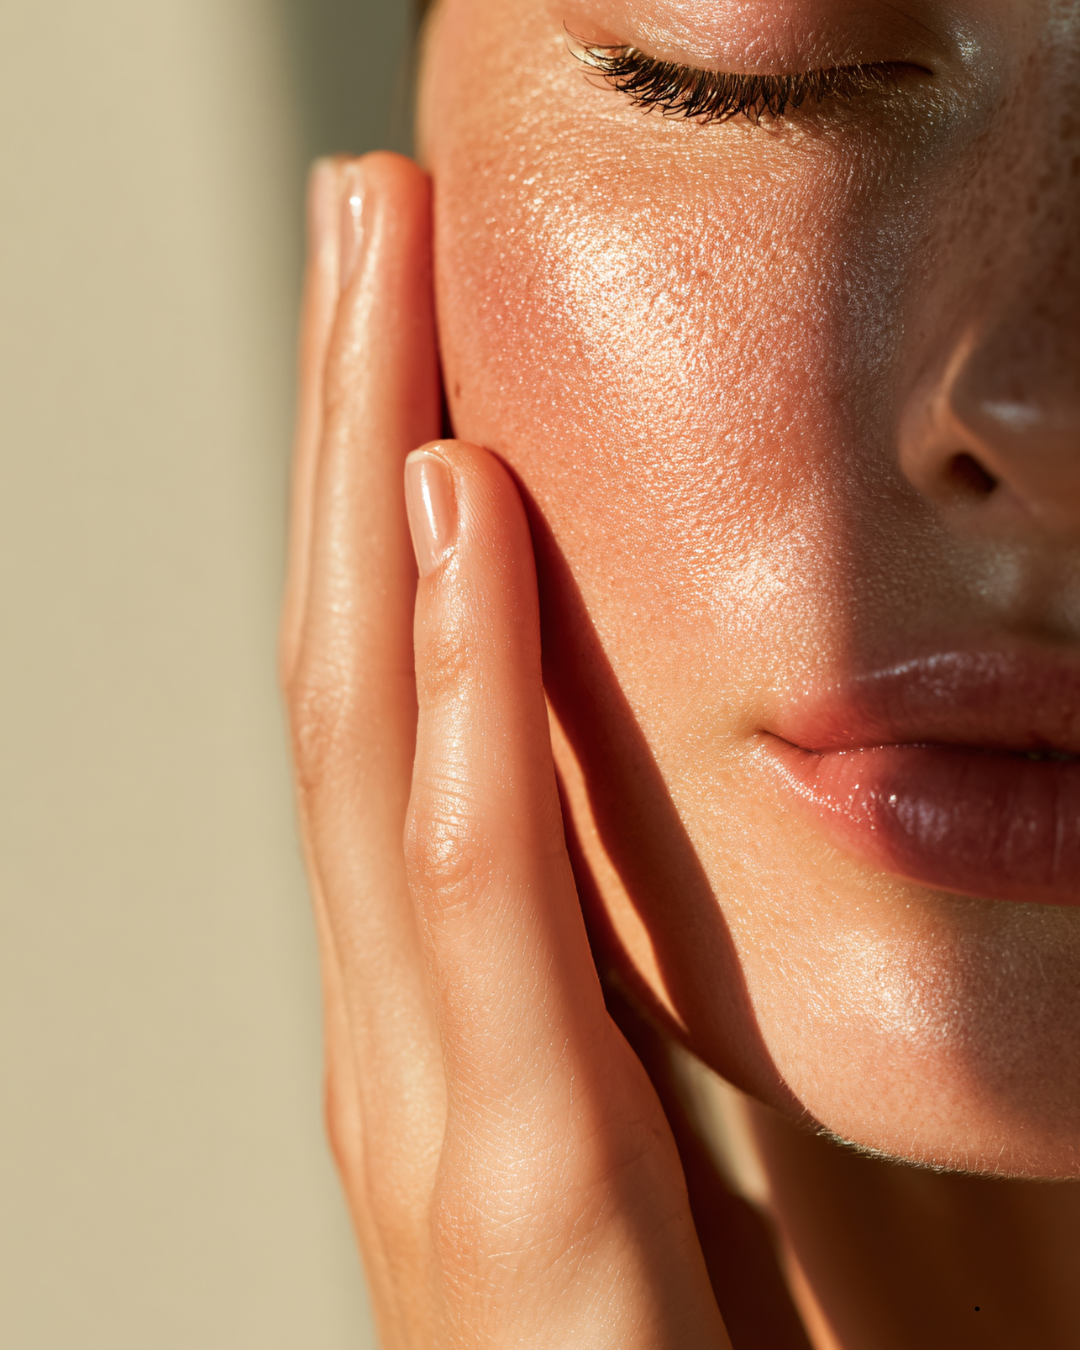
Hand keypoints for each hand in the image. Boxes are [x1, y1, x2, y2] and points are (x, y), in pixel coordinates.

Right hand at [280, 151, 731, 1347]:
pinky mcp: (493, 1161)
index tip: (402, 316)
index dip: (379, 484)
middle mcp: (390, 1004)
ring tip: (381, 285)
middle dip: (351, 420)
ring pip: (371, 725)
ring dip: (379, 481)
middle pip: (353, 655)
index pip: (388, 688)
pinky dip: (459, 688)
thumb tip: (627, 794)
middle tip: (359, 222)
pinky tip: (461, 522)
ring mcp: (418, 1076)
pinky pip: (469, 880)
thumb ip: (619, 951)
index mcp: (434, 990)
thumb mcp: (642, 1104)